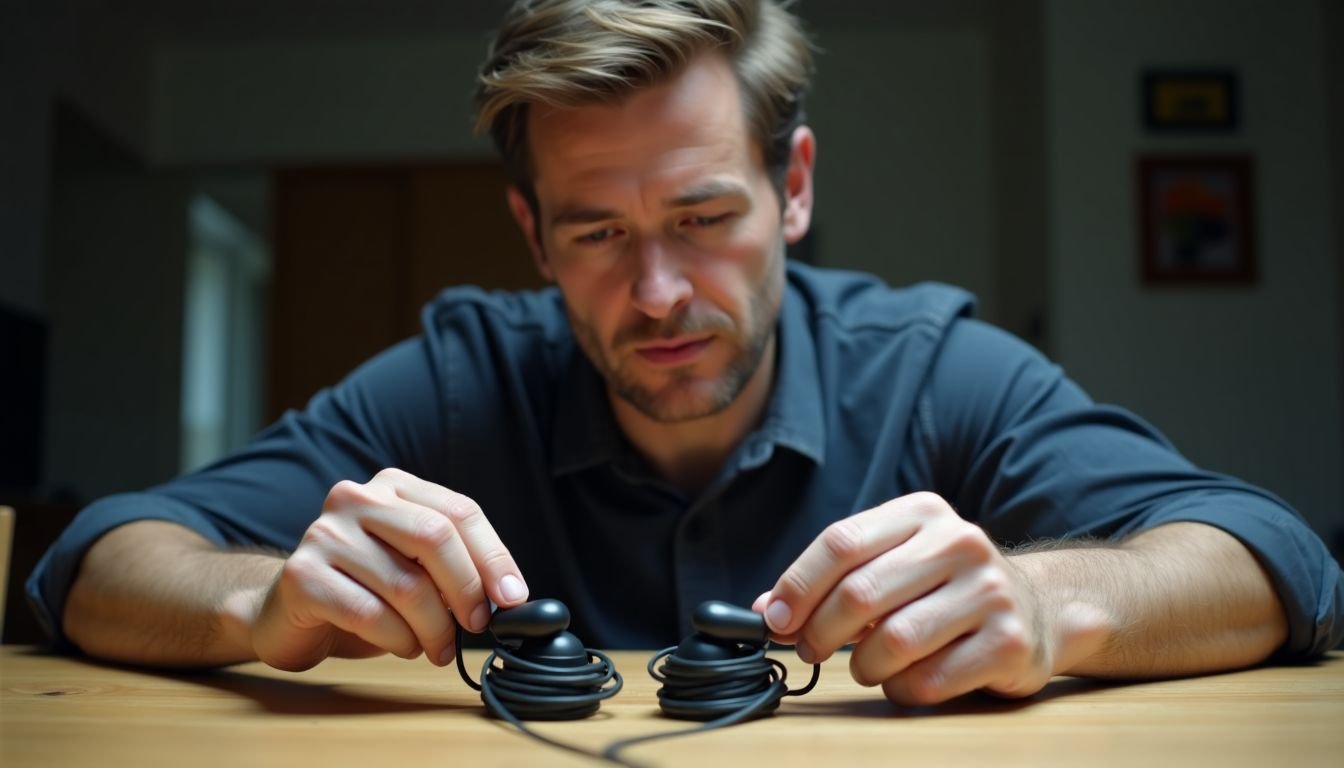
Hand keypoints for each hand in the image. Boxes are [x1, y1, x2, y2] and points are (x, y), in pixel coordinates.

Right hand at [247, 468, 527, 670]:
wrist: (285, 612)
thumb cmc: (364, 591)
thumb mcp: (416, 569)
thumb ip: (458, 570)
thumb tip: (512, 598)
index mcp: (394, 486)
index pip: (460, 511)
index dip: (494, 557)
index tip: (513, 598)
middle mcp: (356, 498)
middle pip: (434, 537)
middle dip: (466, 590)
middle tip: (475, 626)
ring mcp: (324, 534)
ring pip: (406, 585)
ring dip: (433, 628)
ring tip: (433, 645)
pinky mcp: (301, 575)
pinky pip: (369, 614)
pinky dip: (398, 640)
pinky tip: (401, 645)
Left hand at [753, 492, 1053, 704]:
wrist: (1036, 608)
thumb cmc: (943, 586)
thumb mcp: (893, 562)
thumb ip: (832, 579)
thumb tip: (769, 610)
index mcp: (923, 513)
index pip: (842, 542)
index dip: (798, 584)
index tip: (776, 618)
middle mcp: (960, 543)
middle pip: (861, 593)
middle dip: (821, 630)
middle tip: (809, 649)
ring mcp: (989, 592)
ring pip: (893, 642)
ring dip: (863, 665)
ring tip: (866, 664)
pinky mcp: (1008, 643)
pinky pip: (928, 680)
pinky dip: (903, 688)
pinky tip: (906, 679)